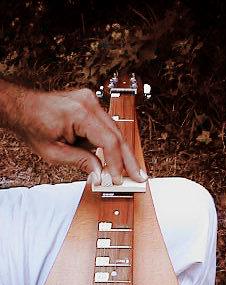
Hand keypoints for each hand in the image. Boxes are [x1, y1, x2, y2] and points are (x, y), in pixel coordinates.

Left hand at [10, 87, 146, 184]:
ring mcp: (91, 101)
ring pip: (114, 130)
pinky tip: (113, 158)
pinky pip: (106, 126)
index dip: (117, 163)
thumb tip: (101, 174)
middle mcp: (89, 103)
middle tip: (139, 175)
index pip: (109, 141)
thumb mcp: (54, 152)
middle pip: (117, 134)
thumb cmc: (33, 126)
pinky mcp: (90, 105)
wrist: (23, 108)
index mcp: (80, 113)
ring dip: (120, 152)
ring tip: (128, 170)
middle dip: (128, 158)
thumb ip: (81, 162)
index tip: (120, 179)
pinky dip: (109, 143)